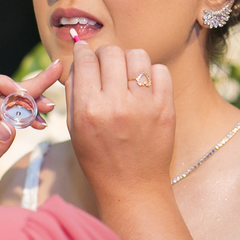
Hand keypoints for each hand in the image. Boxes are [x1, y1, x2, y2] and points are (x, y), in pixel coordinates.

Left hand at [0, 59, 62, 209]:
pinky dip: (28, 119)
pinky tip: (41, 124)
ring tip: (51, 106)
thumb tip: (10, 125)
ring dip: (31, 103)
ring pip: (10, 107)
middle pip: (2, 94)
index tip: (23, 93)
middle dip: (28, 85)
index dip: (2, 83)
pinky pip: (12, 122)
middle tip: (54, 73)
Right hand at [65, 41, 173, 210]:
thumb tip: (79, 59)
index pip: (85, 60)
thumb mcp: (75, 129)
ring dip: (128, 60)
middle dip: (104, 55)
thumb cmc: (99, 159)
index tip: (84, 53)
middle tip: (105, 65)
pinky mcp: (166, 108)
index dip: (82, 52)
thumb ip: (73, 92)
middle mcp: (117, 105)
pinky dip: (151, 73)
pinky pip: (160, 70)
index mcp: (89, 110)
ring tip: (125, 75)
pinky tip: (143, 87)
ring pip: (137, 55)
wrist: (133, 187)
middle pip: (111, 53)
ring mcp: (144, 106)